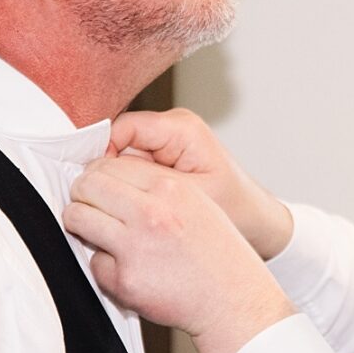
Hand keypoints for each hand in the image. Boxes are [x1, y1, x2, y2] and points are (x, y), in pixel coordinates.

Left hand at [65, 156, 293, 352]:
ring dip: (82, 225)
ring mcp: (135, 247)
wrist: (234, 302)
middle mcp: (151, 213)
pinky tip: (130, 271)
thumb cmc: (216, 255)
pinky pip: (94, 263)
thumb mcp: (195, 202)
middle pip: (87, 185)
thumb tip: (106, 177)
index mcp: (169, 187)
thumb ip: (154, 186)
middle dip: (83, 196)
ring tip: (101, 236)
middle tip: (91, 209)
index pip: (109, 165)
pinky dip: (105, 268)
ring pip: (78, 218)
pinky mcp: (125, 280)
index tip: (99, 189)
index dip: (98, 176)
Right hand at [107, 108, 294, 260]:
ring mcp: (170, 142)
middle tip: (108, 206)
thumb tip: (101, 172)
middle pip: (119, 141)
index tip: (94, 190)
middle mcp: (173, 127)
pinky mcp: (167, 158)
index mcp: (182, 128)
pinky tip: (136, 211)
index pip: (121, 129)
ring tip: (126, 211)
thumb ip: (145, 180)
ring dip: (122, 185)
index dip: (101, 158)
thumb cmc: (235, 213)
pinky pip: (135, 169)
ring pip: (124, 158)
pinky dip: (132, 190)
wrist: (259, 225)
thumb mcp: (188, 197)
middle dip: (110, 174)